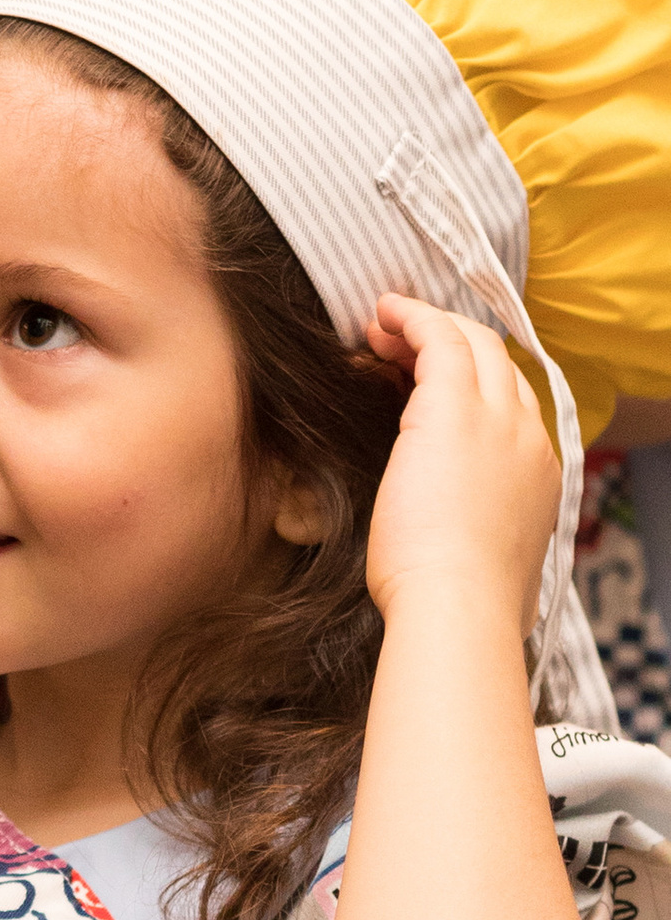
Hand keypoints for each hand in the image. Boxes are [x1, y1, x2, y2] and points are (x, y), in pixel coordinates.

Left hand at [362, 294, 559, 640]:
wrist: (459, 605)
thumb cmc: (458, 601)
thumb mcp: (489, 563)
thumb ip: (483, 539)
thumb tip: (464, 551)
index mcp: (537, 474)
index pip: (512, 407)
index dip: (472, 386)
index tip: (426, 387)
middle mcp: (527, 437)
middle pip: (498, 363)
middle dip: (449, 344)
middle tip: (398, 346)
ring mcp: (496, 419)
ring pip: (472, 342)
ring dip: (426, 326)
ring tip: (382, 327)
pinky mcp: (452, 409)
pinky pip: (438, 338)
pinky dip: (411, 317)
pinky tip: (384, 314)